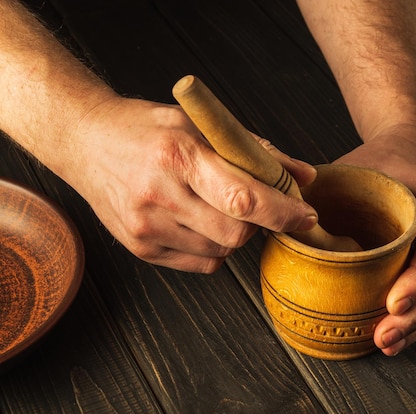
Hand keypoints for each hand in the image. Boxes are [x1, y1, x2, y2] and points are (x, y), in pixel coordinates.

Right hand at [66, 97, 317, 272]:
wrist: (86, 141)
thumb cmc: (147, 128)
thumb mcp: (201, 125)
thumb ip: (257, 151)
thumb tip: (304, 177)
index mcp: (179, 155)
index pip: (243, 198)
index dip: (283, 212)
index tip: (305, 215)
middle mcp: (159, 195)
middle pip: (236, 233)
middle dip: (259, 223)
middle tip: (255, 204)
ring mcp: (146, 226)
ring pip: (221, 251)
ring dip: (235, 234)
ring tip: (216, 205)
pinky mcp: (140, 248)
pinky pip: (201, 263)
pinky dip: (214, 247)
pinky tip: (199, 221)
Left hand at [335, 131, 415, 355]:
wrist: (410, 154)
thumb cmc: (383, 162)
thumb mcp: (359, 166)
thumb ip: (330, 190)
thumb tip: (283, 218)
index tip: (394, 302)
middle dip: (414, 315)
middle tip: (382, 337)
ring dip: (415, 326)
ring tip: (385, 344)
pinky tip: (395, 338)